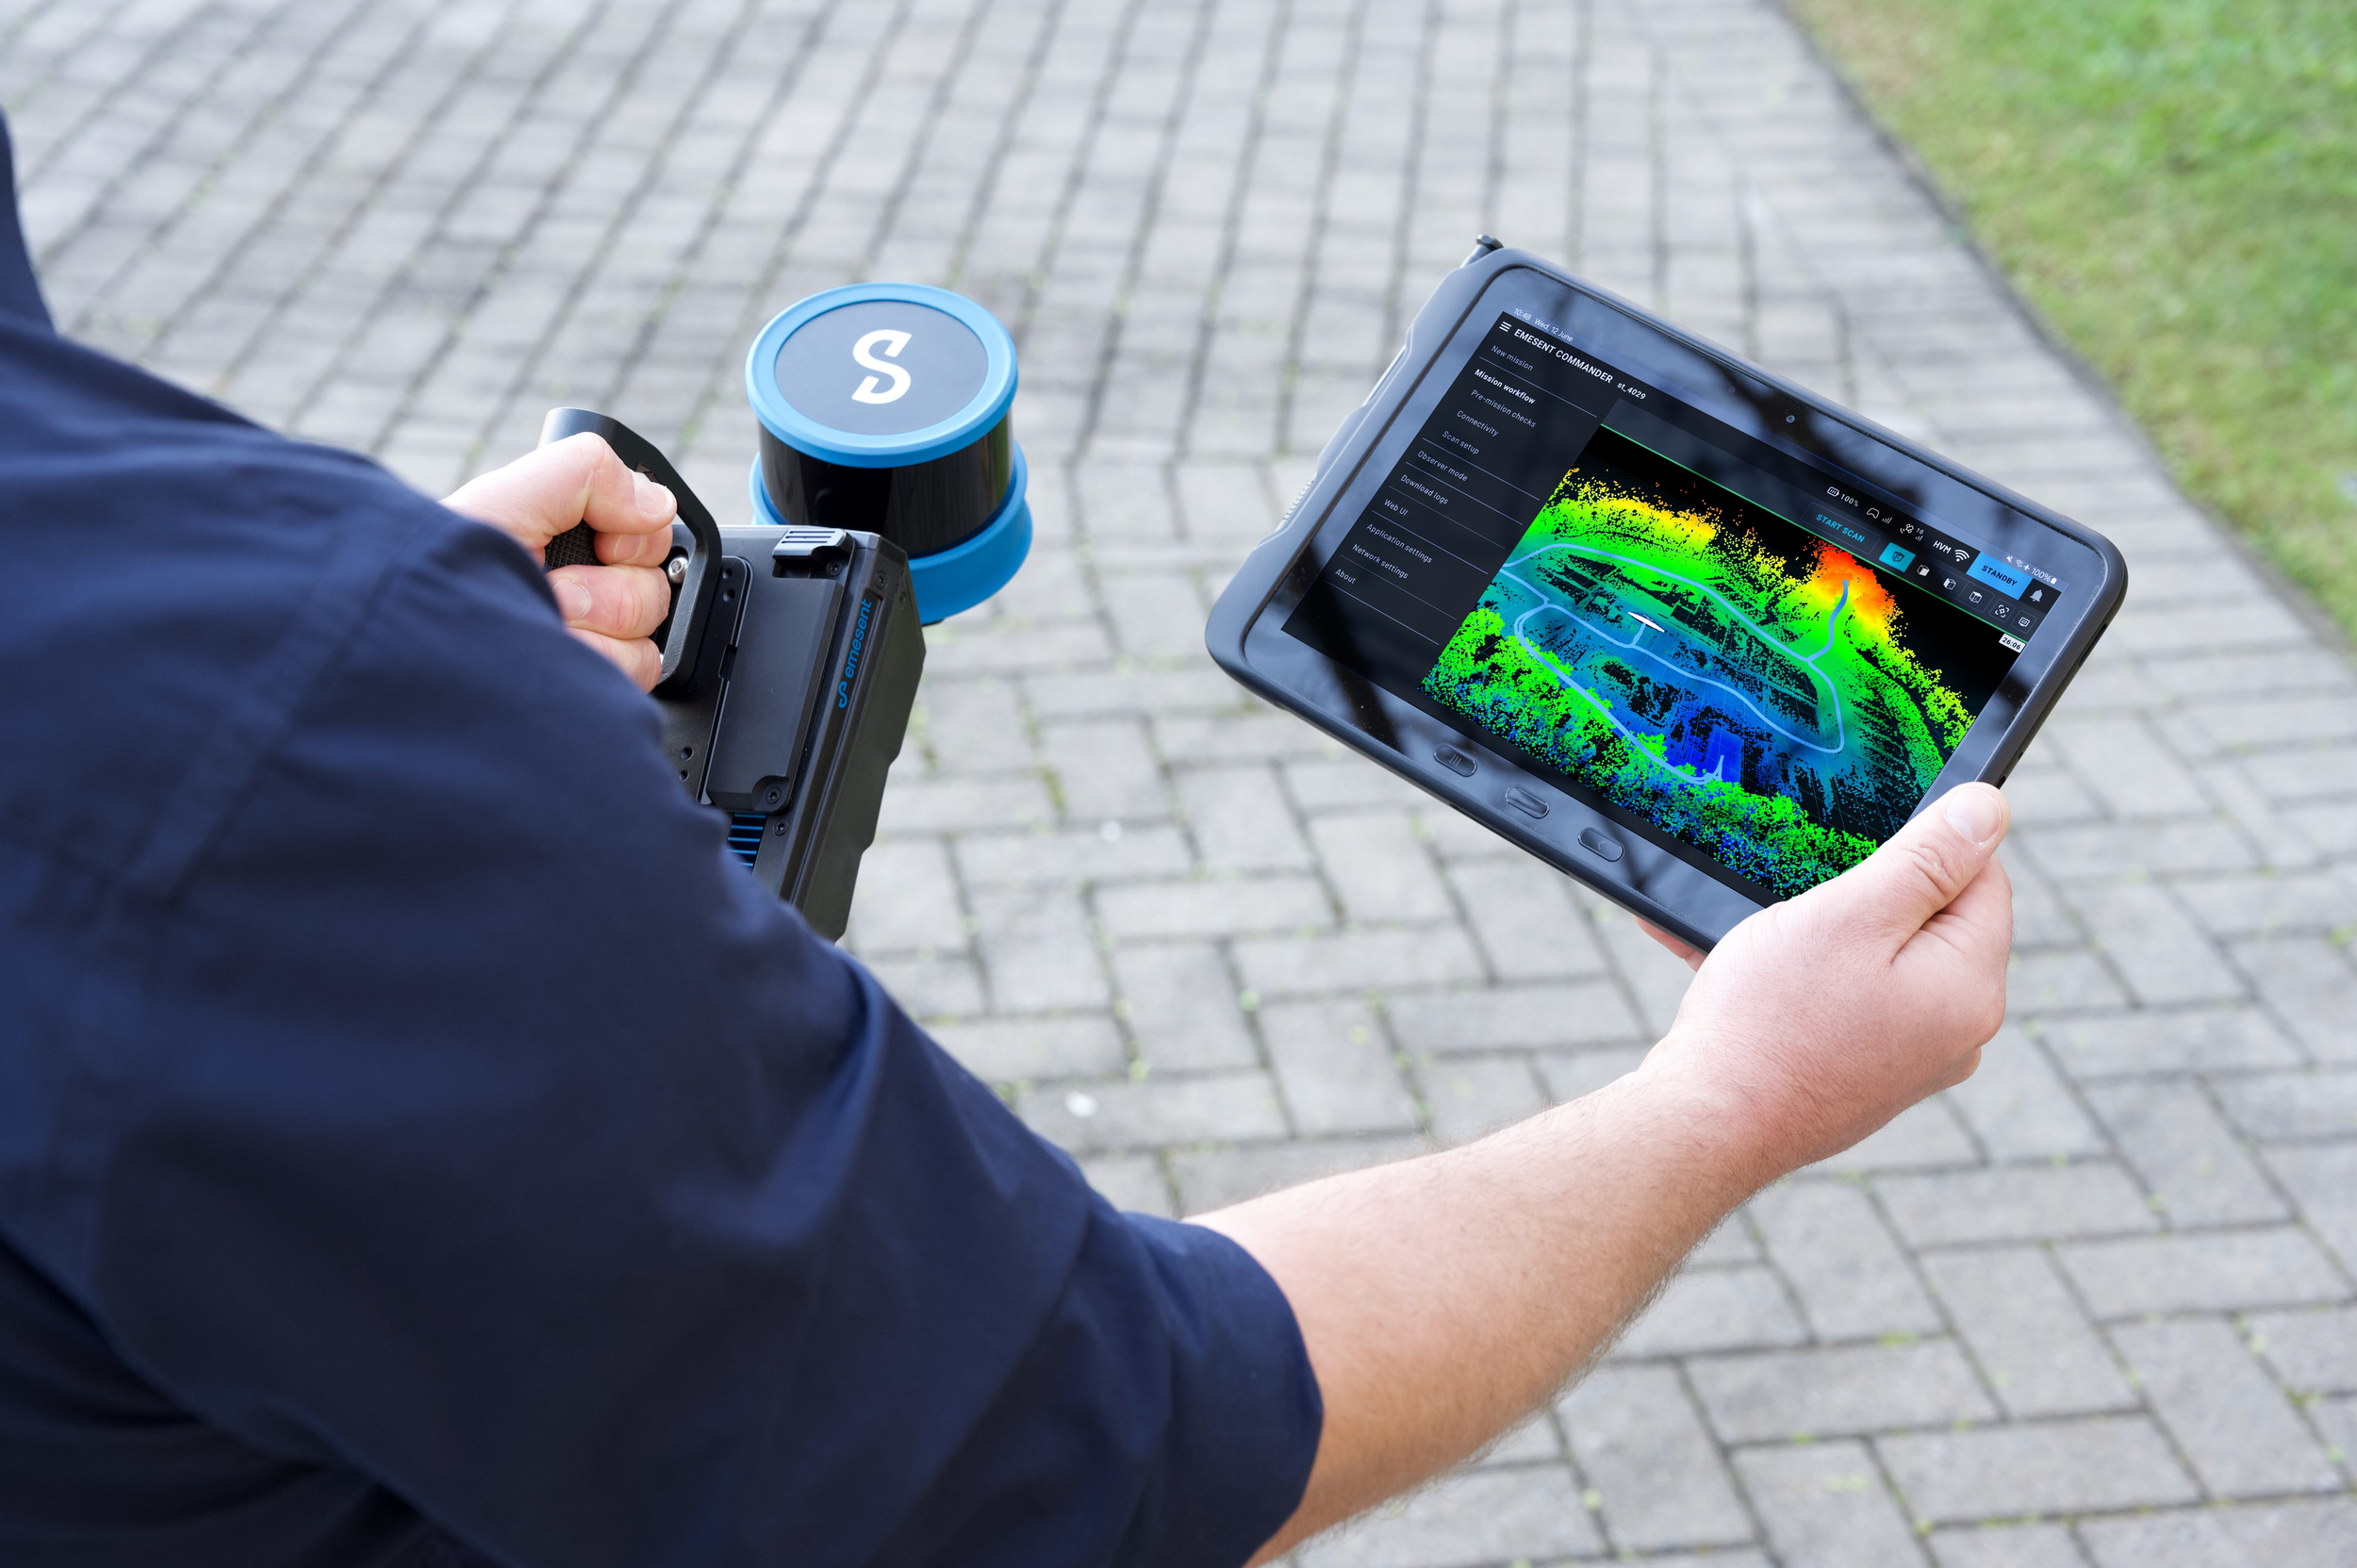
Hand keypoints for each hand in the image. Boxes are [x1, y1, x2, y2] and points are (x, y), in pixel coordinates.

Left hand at [443, 433, 678, 689]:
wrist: (420, 641)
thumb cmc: (441, 571)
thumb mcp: (508, 496)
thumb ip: (588, 472)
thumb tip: (658, 505)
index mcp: (567, 541)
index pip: (648, 532)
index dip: (632, 537)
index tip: (602, 541)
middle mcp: (583, 592)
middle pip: (655, 584)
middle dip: (605, 587)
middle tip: (555, 586)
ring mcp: (588, 645)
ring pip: (648, 632)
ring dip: (596, 625)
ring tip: (544, 620)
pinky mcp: (588, 687)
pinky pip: (636, 672)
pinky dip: (595, 661)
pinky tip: (552, 653)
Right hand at [1637, 782, 2012, 1178]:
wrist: (1708, 1123)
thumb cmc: (1772, 1018)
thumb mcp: (1851, 914)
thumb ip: (1927, 858)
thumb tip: (1988, 808)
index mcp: (1971, 985)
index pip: (1983, 877)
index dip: (1920, 845)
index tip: (1853, 846)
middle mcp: (1957, 1030)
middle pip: (1932, 920)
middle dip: (1863, 892)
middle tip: (1800, 895)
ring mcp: (1911, 1060)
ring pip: (1881, 959)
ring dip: (1824, 932)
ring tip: (1758, 935)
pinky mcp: (1866, 1076)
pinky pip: (1848, 1001)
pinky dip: (1802, 976)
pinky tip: (1742, 968)